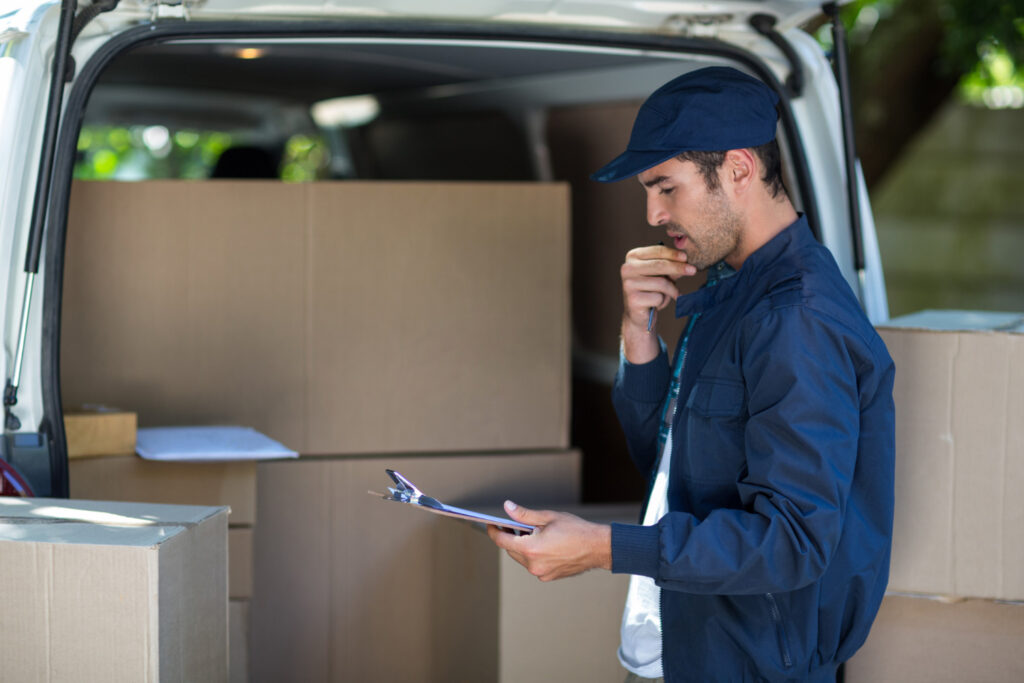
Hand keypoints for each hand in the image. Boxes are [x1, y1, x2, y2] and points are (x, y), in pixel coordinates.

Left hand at [486, 501, 611, 581]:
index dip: (494, 532)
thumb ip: (524, 514)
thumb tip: (508, 508)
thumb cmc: (576, 530)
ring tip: (528, 533)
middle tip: (512, 525)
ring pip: (522, 559)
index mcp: (531, 549)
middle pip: (511, 550)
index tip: (490, 524)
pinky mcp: (548, 576)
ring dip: (522, 547)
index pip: (502, 541)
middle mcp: (533, 565)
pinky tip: (541, 544)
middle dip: (509, 538)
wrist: (597, 548)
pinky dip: (533, 555)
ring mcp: (541, 573)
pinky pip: (533, 565)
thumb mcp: (548, 517)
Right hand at [620, 244, 694, 361]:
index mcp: (633, 257)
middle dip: (678, 268)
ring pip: (661, 283)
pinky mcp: (633, 299)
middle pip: (660, 265)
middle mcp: (627, 268)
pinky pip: (658, 298)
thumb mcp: (663, 275)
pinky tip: (657, 305)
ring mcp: (628, 284)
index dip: (673, 254)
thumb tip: (686, 261)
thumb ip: (672, 267)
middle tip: (693, 270)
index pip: (657, 251)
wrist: (639, 315)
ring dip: (672, 291)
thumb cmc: (652, 291)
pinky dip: (663, 302)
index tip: (686, 257)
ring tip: (673, 296)